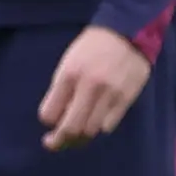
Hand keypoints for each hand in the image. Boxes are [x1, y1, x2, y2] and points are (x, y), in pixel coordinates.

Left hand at [38, 24, 150, 151]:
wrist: (127, 33)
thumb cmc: (91, 48)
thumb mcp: (68, 62)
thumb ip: (61, 90)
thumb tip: (55, 119)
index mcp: (69, 75)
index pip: (50, 113)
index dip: (48, 122)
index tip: (49, 124)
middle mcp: (89, 86)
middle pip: (71, 127)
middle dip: (60, 140)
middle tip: (54, 143)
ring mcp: (110, 93)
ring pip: (91, 130)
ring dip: (80, 137)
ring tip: (76, 136)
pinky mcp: (127, 98)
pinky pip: (109, 125)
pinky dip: (99, 128)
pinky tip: (96, 122)